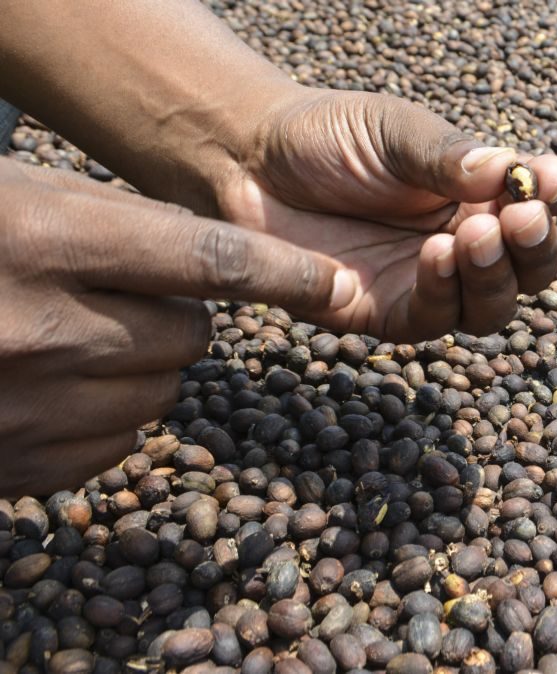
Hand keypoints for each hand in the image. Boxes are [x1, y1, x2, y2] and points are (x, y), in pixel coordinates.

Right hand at [0, 159, 356, 495]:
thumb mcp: (15, 198)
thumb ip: (112, 227)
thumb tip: (208, 268)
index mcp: (42, 237)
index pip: (207, 259)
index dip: (284, 272)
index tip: (335, 284)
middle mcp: (40, 328)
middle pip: (189, 336)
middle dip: (176, 317)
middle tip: (123, 298)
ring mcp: (22, 405)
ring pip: (159, 395)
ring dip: (141, 369)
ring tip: (76, 340)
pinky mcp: (8, 463)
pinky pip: (116, 445)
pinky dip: (106, 418)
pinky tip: (54, 387)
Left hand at [218, 89, 556, 341]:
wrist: (250, 161)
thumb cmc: (329, 139)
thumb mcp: (394, 132)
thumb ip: (449, 156)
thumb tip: (512, 172)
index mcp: (476, 201)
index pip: (534, 212)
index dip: (549, 201)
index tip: (548, 178)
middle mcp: (463, 248)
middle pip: (527, 272)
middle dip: (534, 249)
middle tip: (522, 217)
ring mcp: (427, 286)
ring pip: (491, 308)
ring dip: (495, 277)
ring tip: (474, 235)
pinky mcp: (386, 315)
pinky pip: (433, 320)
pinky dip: (443, 292)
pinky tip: (437, 254)